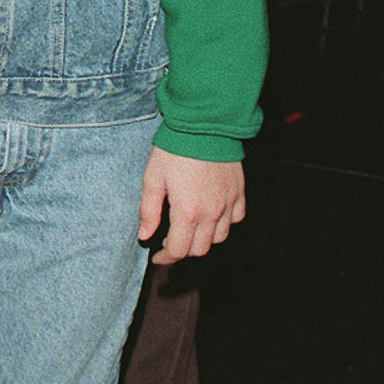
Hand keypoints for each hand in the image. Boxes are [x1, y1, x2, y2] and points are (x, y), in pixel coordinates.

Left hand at [138, 149, 245, 263]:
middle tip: (171, 242)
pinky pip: (235, 219)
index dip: (166, 258)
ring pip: (220, 238)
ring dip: (204, 240)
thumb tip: (144, 236)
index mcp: (187, 211)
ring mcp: (228, 203)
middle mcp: (211, 212)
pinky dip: (224, 224)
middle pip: (200, 249)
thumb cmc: (175, 149)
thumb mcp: (153, 178)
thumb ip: (149, 211)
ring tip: (191, 229)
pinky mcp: (239, 192)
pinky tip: (212, 215)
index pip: (179, 250)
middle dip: (183, 250)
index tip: (158, 256)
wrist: (204, 124)